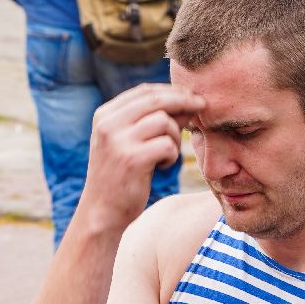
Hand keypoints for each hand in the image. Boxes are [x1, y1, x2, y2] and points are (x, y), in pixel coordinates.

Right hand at [78, 84, 204, 232]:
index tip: (191, 97)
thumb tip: (187, 102)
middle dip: (184, 101)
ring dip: (175, 137)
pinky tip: (162, 166)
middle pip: (156, 100)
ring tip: (167, 154)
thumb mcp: (129, 143)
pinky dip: (172, 156)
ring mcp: (119, 141)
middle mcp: (109, 123)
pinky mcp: (132, 159)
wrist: (102, 212)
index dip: (172, 91)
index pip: (144, 91)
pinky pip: (168, 145)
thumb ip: (152, 121)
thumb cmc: (120, 176)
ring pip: (164, 122)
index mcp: (105, 115)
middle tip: (202, 106)